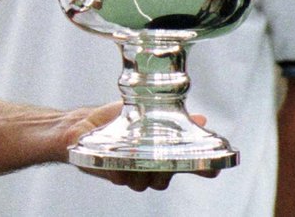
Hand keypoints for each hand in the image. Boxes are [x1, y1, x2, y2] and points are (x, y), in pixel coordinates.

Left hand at [63, 103, 219, 191]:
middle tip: (161, 157)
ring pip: (144, 182)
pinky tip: (117, 162)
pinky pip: (120, 177)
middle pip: (164, 180)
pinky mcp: (109, 171)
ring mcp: (128, 172)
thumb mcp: (142, 111)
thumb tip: (201, 118)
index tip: (214, 168)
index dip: (201, 169)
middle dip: (164, 170)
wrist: (80, 125)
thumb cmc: (112, 119)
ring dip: (142, 170)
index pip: (186, 165)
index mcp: (159, 152)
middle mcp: (146, 166)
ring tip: (137, 157)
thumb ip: (167, 115)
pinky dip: (120, 170)